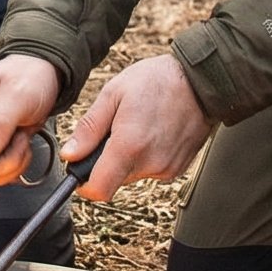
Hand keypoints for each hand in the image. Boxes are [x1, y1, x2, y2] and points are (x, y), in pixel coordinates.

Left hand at [62, 52, 214, 199]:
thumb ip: (89, 128)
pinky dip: (145, 156)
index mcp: (129, 146)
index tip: (80, 170)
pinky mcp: (178, 168)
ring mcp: (167, 168)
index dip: (84, 184)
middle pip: (114, 179)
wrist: (201, 81)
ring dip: (127, 157)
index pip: (99, 189)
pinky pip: (151, 169)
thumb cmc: (158, 80)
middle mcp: (150, 163)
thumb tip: (71, 154)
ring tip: (137, 125)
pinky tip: (153, 131)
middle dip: (106, 161)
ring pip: (132, 174)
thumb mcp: (113, 94)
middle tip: (115, 129)